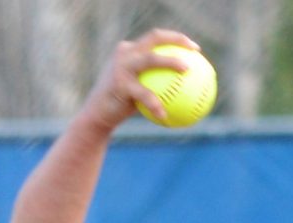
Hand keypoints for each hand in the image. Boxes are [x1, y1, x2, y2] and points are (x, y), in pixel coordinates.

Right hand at [82, 29, 197, 129]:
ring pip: (151, 59)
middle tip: (195, 51)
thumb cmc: (122, 105)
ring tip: (187, 70)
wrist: (97, 115)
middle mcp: (125, 53)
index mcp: (131, 51)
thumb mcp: (140, 90)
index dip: (176, 38)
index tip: (194, 48)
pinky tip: (166, 116)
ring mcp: (121, 66)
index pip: (156, 38)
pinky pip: (144, 94)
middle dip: (176, 39)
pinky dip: (156, 105)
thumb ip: (157, 83)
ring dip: (170, 62)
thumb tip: (187, 90)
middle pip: (154, 38)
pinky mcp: (119, 83)